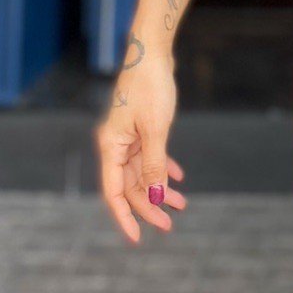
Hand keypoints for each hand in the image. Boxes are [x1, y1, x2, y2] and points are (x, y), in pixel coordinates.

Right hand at [96, 36, 188, 246]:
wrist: (153, 54)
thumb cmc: (151, 88)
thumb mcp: (155, 131)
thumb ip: (154, 165)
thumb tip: (156, 196)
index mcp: (111, 147)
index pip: (114, 193)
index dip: (125, 217)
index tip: (137, 238)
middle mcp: (115, 145)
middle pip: (130, 186)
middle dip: (149, 206)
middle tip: (170, 224)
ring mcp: (127, 137)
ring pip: (142, 172)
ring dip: (160, 188)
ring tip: (181, 204)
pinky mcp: (140, 127)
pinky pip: (149, 156)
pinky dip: (163, 168)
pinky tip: (178, 177)